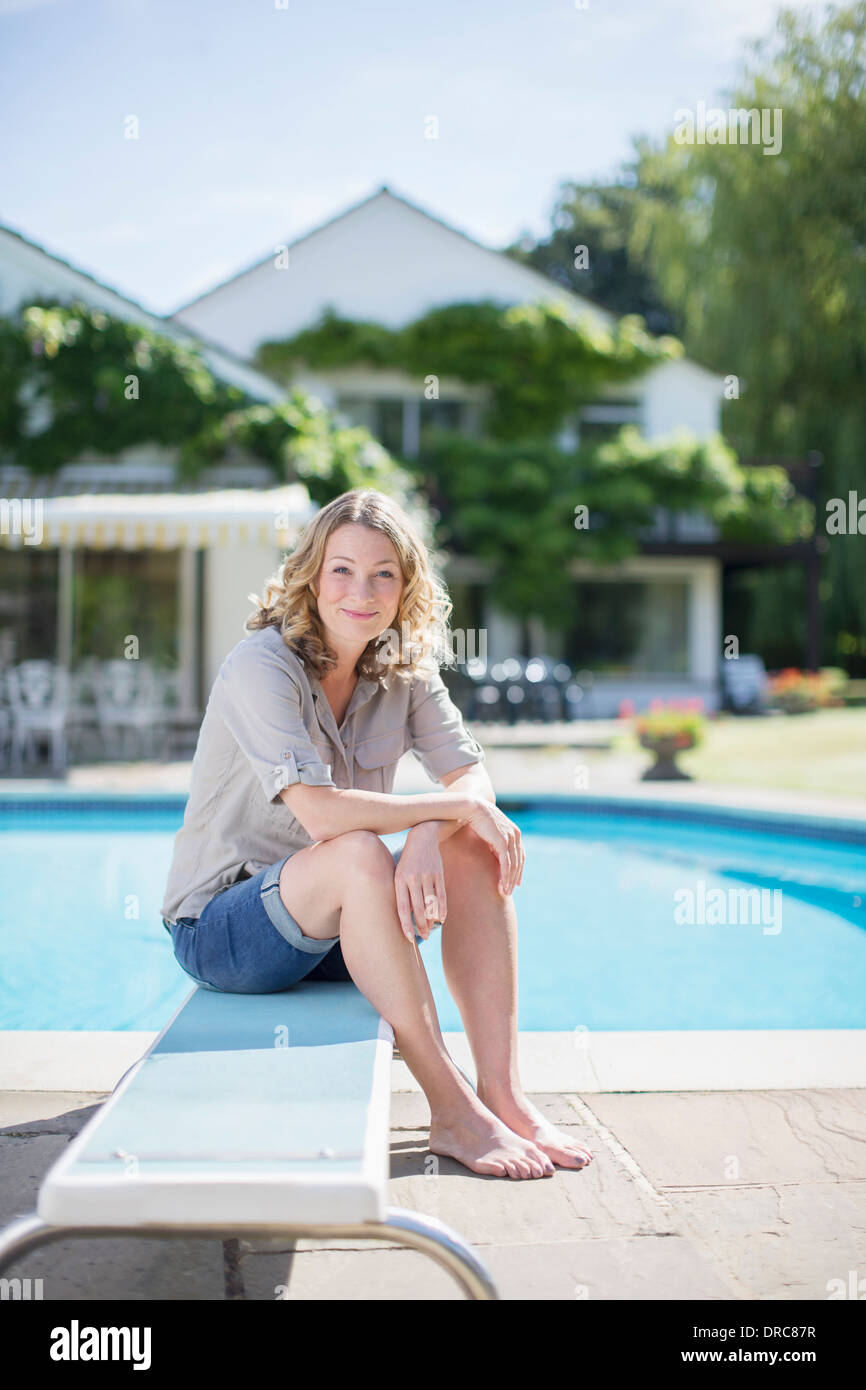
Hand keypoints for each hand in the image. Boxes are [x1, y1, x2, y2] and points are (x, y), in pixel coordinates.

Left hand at [394, 823, 447, 942]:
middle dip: (420, 926)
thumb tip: (407, 917)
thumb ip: (402, 893)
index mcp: (399, 879)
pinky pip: (441, 896)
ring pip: (430, 904)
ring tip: (429, 930)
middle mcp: (413, 878)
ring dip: (431, 920)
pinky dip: (442, 909)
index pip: (402, 907)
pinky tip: (441, 919)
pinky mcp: (439, 873)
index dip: (405, 924)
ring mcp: (427, 875)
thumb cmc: (408, 861)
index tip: (408, 938)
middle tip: (423, 937)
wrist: (422, 838)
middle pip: (418, 909)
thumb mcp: (399, 874)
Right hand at [465, 800, 523, 895]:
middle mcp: (515, 835)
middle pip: (519, 862)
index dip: (518, 870)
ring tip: (505, 892)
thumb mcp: (489, 834)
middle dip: (514, 878)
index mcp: (514, 833)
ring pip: (514, 865)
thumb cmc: (477, 819)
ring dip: (510, 880)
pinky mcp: (502, 842)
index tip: (515, 882)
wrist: (472, 807)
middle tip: (509, 891)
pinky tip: (502, 885)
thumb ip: (495, 844)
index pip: (520, 855)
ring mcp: (510, 838)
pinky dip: (506, 876)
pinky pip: (506, 863)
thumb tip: (494, 854)